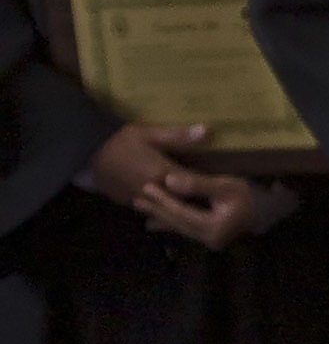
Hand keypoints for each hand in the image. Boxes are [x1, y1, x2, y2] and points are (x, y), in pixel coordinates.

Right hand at [86, 121, 208, 205]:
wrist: (86, 155)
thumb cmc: (119, 140)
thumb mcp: (149, 133)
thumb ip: (178, 136)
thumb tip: (207, 131)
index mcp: (162, 173)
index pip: (193, 183)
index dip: (210, 186)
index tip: (227, 187)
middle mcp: (154, 192)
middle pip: (184, 202)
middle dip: (200, 202)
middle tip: (219, 202)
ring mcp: (142, 201)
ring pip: (169, 211)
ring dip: (184, 210)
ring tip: (204, 210)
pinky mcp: (131, 205)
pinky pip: (155, 212)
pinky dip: (167, 212)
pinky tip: (178, 211)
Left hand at [133, 168, 259, 250]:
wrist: (269, 207)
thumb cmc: (250, 193)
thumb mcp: (225, 184)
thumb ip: (197, 184)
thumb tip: (169, 181)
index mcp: (213, 227)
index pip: (181, 213)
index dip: (163, 200)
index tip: (146, 187)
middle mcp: (209, 239)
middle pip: (177, 223)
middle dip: (157, 210)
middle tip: (136, 199)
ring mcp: (210, 240)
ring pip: (179, 227)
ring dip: (160, 217)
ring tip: (141, 209)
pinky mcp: (210, 237)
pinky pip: (185, 230)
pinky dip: (170, 224)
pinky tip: (155, 224)